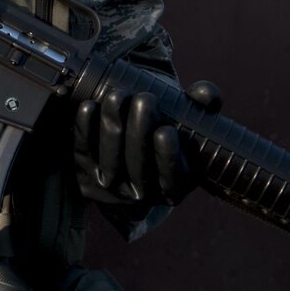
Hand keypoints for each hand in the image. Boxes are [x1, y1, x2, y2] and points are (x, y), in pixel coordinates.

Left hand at [71, 79, 220, 210]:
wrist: (132, 150)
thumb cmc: (166, 128)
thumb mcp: (189, 122)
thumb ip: (202, 106)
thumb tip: (206, 95)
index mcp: (174, 187)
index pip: (172, 178)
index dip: (168, 156)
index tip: (166, 130)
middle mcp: (143, 195)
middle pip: (138, 166)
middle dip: (140, 131)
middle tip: (145, 99)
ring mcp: (112, 190)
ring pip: (110, 160)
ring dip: (112, 125)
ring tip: (118, 96)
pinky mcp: (86, 177)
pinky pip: (84, 154)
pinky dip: (85, 129)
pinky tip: (89, 106)